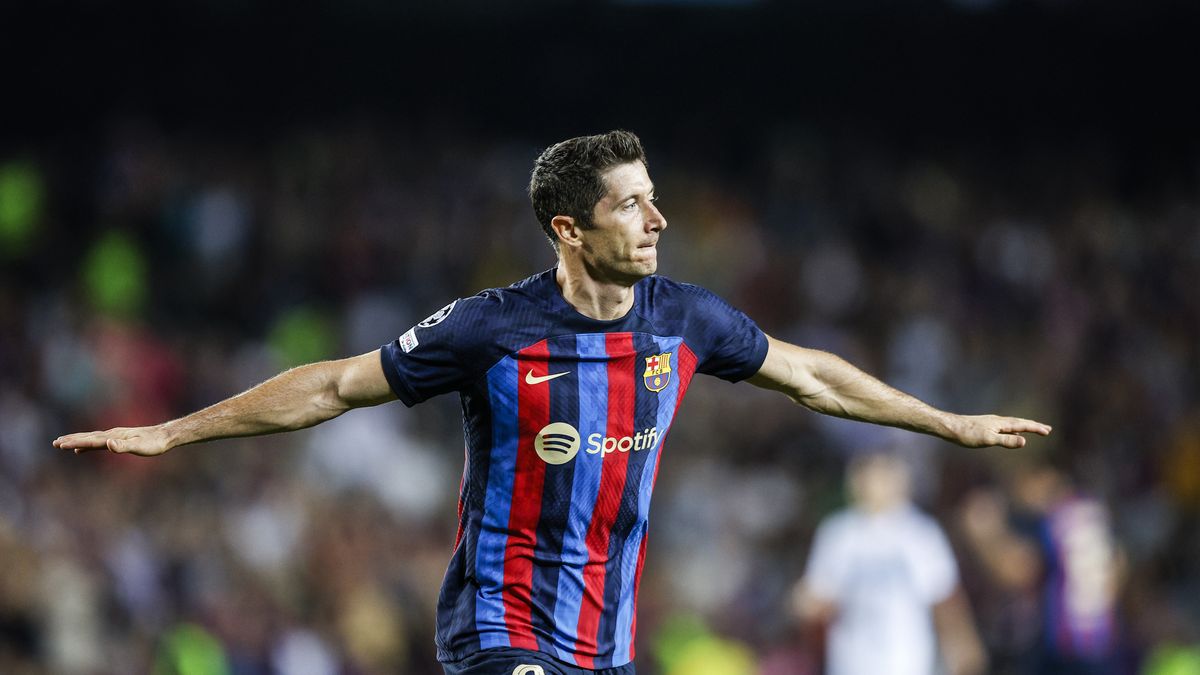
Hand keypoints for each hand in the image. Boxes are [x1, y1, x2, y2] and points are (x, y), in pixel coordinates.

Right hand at [53, 425, 172, 456]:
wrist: (165, 436)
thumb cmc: (154, 443)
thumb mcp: (140, 447)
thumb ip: (123, 446)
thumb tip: (108, 444)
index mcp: (114, 437)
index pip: (91, 440)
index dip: (76, 443)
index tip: (60, 444)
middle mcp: (112, 434)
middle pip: (88, 437)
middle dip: (71, 440)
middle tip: (54, 442)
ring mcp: (115, 436)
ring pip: (91, 438)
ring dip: (77, 440)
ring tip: (63, 443)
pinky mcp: (119, 439)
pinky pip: (98, 442)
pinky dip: (87, 444)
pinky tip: (82, 449)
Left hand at [948, 414, 1050, 448]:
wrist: (950, 427)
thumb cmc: (968, 435)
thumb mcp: (988, 440)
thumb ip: (1006, 441)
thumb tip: (1025, 441)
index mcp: (1001, 423)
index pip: (1022, 425)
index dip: (1035, 428)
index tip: (1048, 431)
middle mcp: (998, 420)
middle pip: (1019, 422)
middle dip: (1033, 426)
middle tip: (1047, 429)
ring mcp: (991, 422)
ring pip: (1012, 423)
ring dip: (1023, 426)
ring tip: (1031, 428)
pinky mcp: (984, 425)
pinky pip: (1004, 425)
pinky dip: (1012, 427)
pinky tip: (1008, 430)